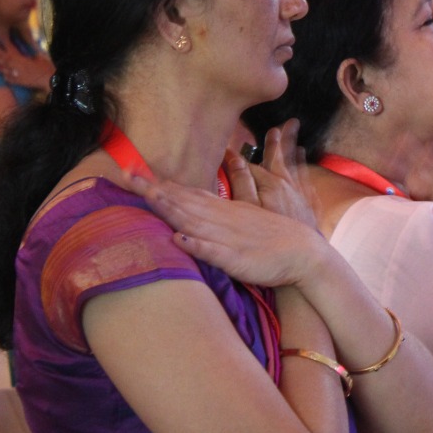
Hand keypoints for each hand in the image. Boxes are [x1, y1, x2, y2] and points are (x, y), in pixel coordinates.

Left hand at [0, 45, 54, 93]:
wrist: (48, 80)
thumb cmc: (45, 68)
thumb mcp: (40, 57)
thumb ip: (33, 54)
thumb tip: (31, 51)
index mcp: (21, 60)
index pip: (7, 54)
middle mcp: (16, 67)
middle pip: (2, 63)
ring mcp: (16, 75)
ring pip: (3, 71)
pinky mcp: (18, 82)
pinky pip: (8, 79)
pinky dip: (5, 77)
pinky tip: (4, 76)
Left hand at [129, 157, 326, 288]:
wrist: (305, 254)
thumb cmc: (274, 238)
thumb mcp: (248, 216)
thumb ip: (226, 207)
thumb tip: (205, 201)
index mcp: (225, 210)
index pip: (187, 194)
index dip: (160, 184)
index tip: (133, 173)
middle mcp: (223, 220)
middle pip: (183, 202)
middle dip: (154, 190)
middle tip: (127, 176)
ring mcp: (229, 239)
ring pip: (194, 222)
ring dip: (170, 209)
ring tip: (147, 197)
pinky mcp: (237, 259)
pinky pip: (214, 252)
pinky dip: (197, 245)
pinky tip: (180, 239)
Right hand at [225, 120, 317, 231]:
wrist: (304, 258)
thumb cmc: (270, 236)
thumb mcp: (249, 210)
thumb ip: (241, 184)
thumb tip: (234, 160)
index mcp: (271, 183)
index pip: (252, 166)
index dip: (239, 158)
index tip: (231, 148)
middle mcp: (288, 186)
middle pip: (279, 160)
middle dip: (277, 145)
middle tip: (280, 128)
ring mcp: (301, 197)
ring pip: (297, 170)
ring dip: (295, 155)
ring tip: (298, 143)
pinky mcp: (310, 209)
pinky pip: (308, 185)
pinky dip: (306, 176)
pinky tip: (307, 174)